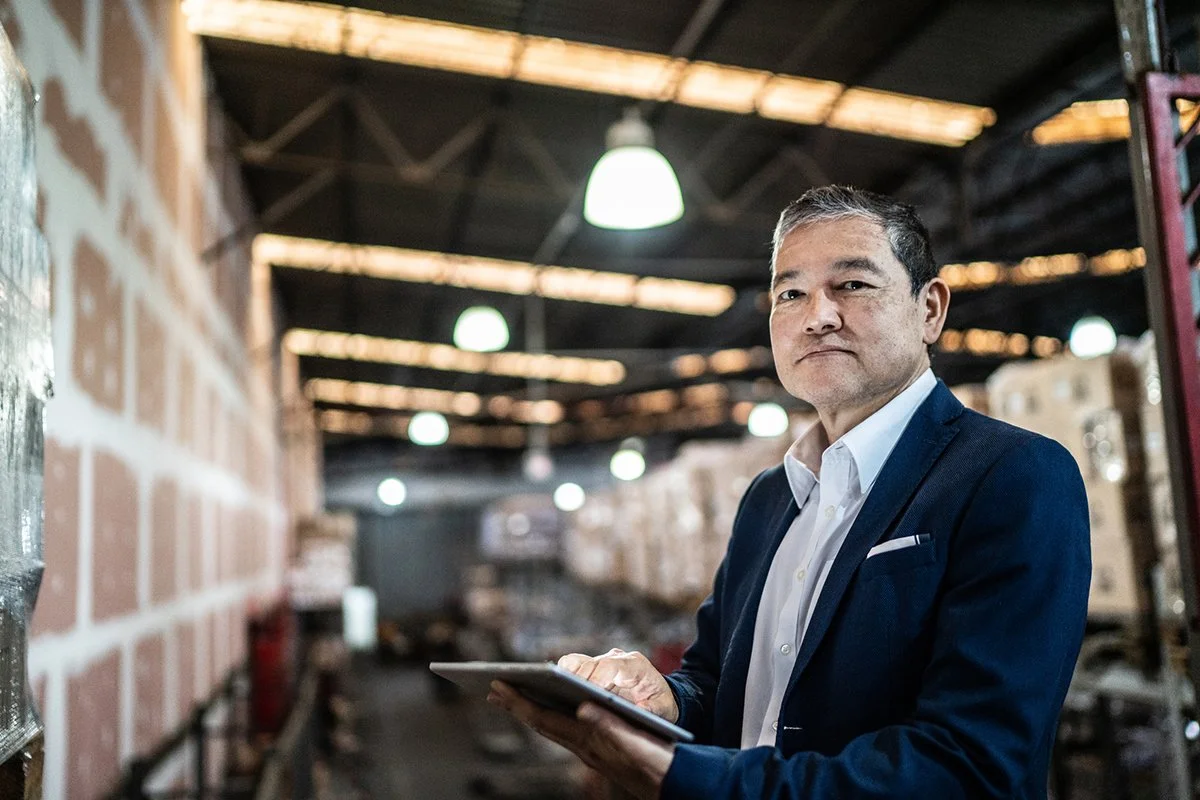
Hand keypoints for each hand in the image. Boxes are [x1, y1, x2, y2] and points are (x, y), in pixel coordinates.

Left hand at [488, 681, 673, 799]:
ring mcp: (591, 749)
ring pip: (552, 727)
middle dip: (517, 705)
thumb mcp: (636, 743)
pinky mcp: (601, 749)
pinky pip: (566, 730)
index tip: (499, 686)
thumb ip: (611, 727)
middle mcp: (585, 747)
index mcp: (589, 741)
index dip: (520, 702)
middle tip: (493, 690)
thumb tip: (583, 709)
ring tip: (513, 698)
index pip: (545, 719)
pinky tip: (550, 710)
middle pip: (542, 723)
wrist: (674, 785)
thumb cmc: (659, 763)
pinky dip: (551, 716)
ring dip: (530, 711)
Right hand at [557, 648, 678, 722]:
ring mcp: (602, 661)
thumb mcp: (663, 710)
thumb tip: (638, 711)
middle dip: (568, 679)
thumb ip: (651, 711)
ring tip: (542, 694)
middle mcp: (614, 658)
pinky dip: (560, 679)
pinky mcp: (593, 668)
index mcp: (632, 665)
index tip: (580, 693)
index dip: (592, 679)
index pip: (607, 667)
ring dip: (559, 678)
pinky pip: (571, 669)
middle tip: (553, 695)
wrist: (665, 693)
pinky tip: (548, 695)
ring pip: (572, 663)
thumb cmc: (662, 704)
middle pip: (583, 663)